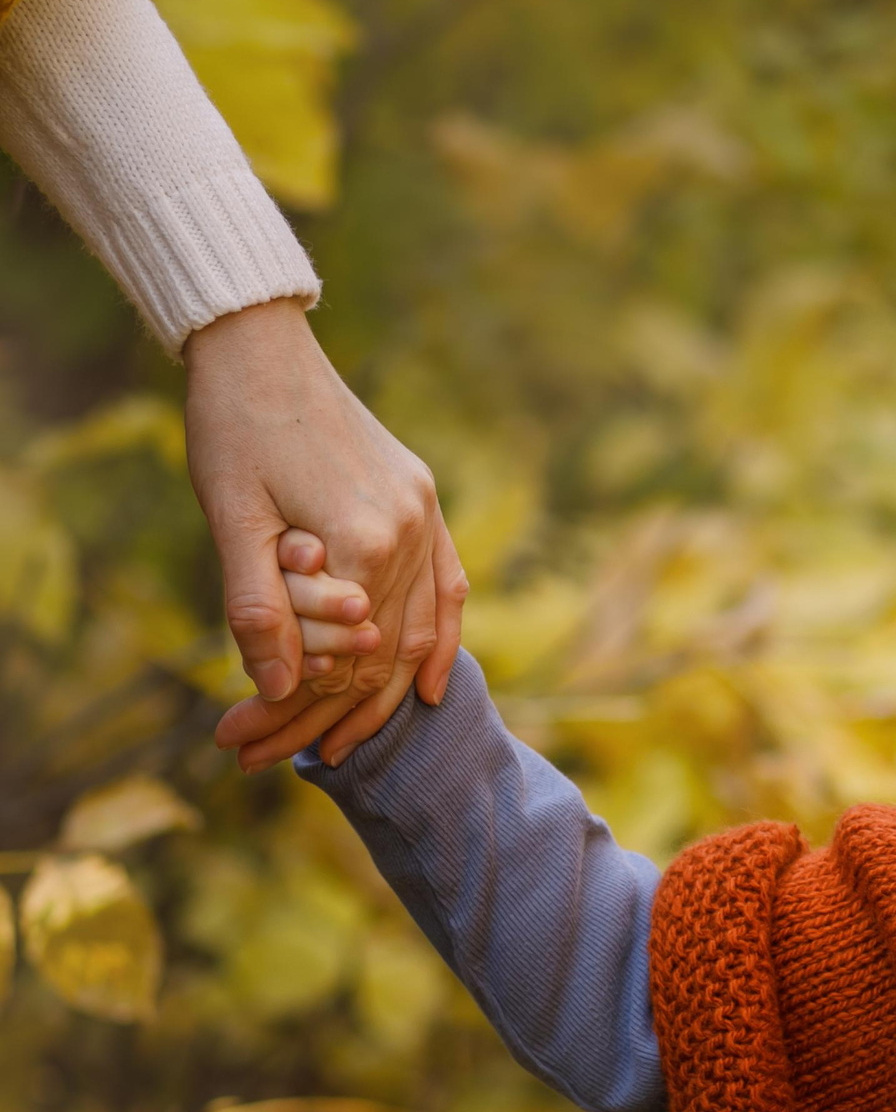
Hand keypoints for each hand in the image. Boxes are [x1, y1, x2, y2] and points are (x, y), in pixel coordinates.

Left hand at [183, 297, 467, 767]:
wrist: (261, 351)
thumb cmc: (232, 431)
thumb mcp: (231, 524)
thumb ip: (258, 612)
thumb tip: (278, 692)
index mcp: (361, 538)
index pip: (342, 651)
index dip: (299, 705)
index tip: (253, 744)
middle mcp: (407, 530)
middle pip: (380, 649)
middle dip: (336, 712)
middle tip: (292, 760)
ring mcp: (425, 514)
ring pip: (419, 626)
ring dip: (386, 690)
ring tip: (350, 742)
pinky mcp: (425, 500)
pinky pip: (447, 585)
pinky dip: (441, 638)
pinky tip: (431, 687)